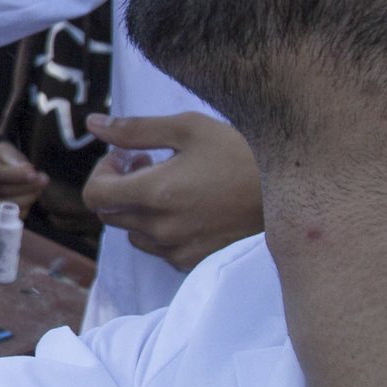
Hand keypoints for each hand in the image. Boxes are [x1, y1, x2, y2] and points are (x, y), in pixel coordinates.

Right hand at [0, 139, 45, 210]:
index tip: (34, 173)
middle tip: (44, 179)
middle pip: (0, 191)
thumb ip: (14, 158)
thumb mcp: (2, 150)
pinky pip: (7, 217)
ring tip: (38, 186)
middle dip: (27, 187)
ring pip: (5, 206)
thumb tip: (29, 171)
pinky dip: (23, 208)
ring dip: (28, 198)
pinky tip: (28, 196)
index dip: (15, 175)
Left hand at [80, 112, 263, 272]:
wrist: (292, 191)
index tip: (126, 157)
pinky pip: (160, 248)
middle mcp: (163, 228)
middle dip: (119, 186)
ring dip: (138, 209)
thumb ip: (136, 130)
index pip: (95, 196)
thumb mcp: (189, 128)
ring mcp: (179, 249)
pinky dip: (161, 228)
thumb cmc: (242, 152)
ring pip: (133, 233)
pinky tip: (188, 206)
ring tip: (170, 184)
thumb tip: (94, 125)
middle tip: (148, 162)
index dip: (102, 172)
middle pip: (110, 214)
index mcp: (156, 193)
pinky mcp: (195, 261)